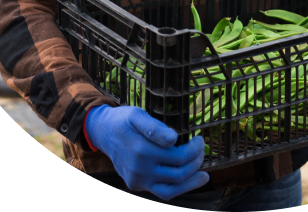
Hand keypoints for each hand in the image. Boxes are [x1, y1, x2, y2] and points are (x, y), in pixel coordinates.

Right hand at [85, 105, 208, 199]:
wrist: (104, 132)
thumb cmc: (124, 120)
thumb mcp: (137, 115)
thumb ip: (155, 127)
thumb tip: (173, 139)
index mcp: (142, 150)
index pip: (178, 157)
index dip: (194, 149)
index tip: (200, 139)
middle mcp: (140, 169)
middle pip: (178, 173)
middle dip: (195, 162)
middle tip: (201, 149)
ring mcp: (138, 180)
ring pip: (171, 190)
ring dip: (190, 182)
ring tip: (204, 174)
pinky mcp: (136, 185)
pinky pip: (161, 192)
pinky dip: (178, 188)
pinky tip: (189, 180)